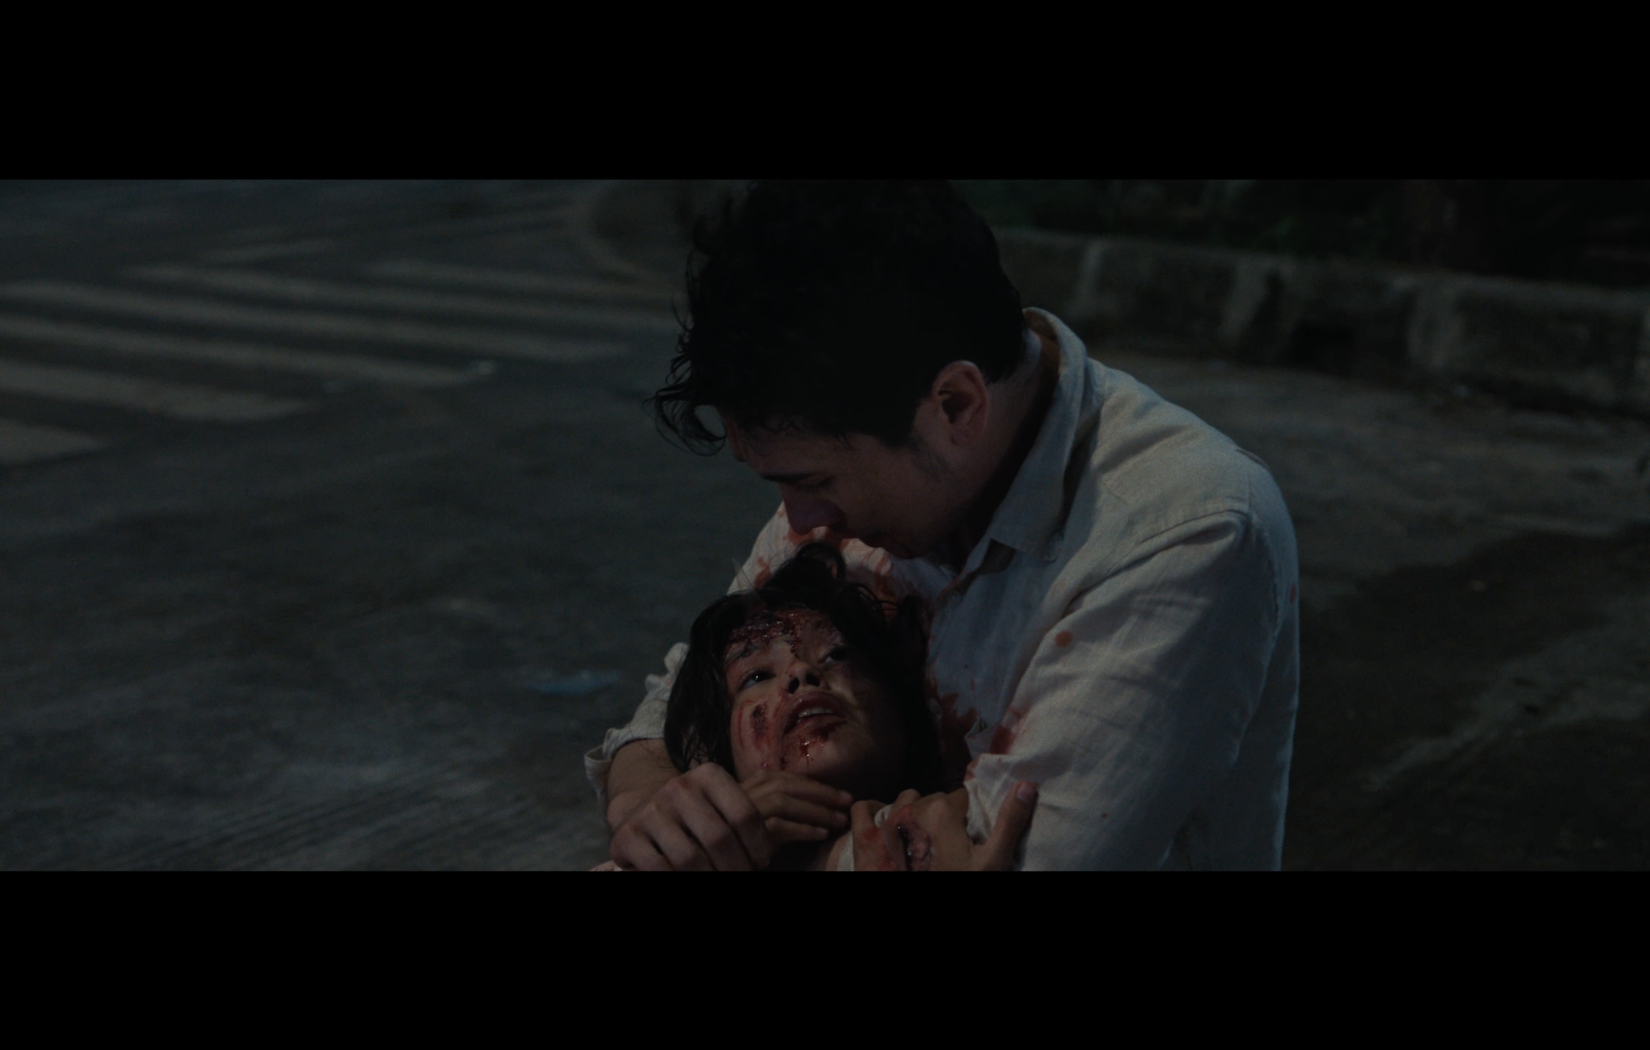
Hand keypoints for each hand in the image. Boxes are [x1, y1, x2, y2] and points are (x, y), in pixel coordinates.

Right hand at [608, 763, 772, 870]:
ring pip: (691, 858)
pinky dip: (678, 880)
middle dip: (737, 868)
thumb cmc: (694, 817)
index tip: (763, 861)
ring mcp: (651, 810)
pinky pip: (660, 869)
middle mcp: (678, 787)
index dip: (759, 845)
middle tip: (743, 876)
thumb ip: (743, 820)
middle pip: (719, 838)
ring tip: (721, 880)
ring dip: (711, 878)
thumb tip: (784, 845)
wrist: (641, 813)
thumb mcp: (719, 805)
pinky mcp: (628, 835)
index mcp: (708, 776)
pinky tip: (689, 880)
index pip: (745, 814)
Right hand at [739, 770, 853, 848]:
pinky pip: (778, 826)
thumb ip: (776, 812)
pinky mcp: (742, 834)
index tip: (838, 794)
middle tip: (847, 800)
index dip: (812, 784)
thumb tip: (816, 806)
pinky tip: (820, 835)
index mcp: (740, 789)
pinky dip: (802, 829)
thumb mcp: (756, 825)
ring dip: (815, 809)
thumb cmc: (736, 848)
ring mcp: (736, 812)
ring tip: (839, 820)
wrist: (708, 863)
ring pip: (782, 800)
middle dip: (819, 791)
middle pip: (783, 783)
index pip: (779, 777)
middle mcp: (736, 795)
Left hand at [850, 781, 1037, 870]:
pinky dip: (872, 811)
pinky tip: (883, 822)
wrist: (916, 920)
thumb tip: (1028, 784)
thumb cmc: (959, 883)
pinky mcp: (865, 838)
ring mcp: (886, 822)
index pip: (961, 797)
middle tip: (949, 843)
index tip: (969, 835)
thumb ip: (1009, 823)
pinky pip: (862, 810)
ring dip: (914, 812)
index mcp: (943, 810)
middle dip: (943, 815)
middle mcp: (912, 808)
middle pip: (935, 799)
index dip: (968, 816)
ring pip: (904, 800)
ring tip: (923, 838)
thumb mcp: (991, 862)